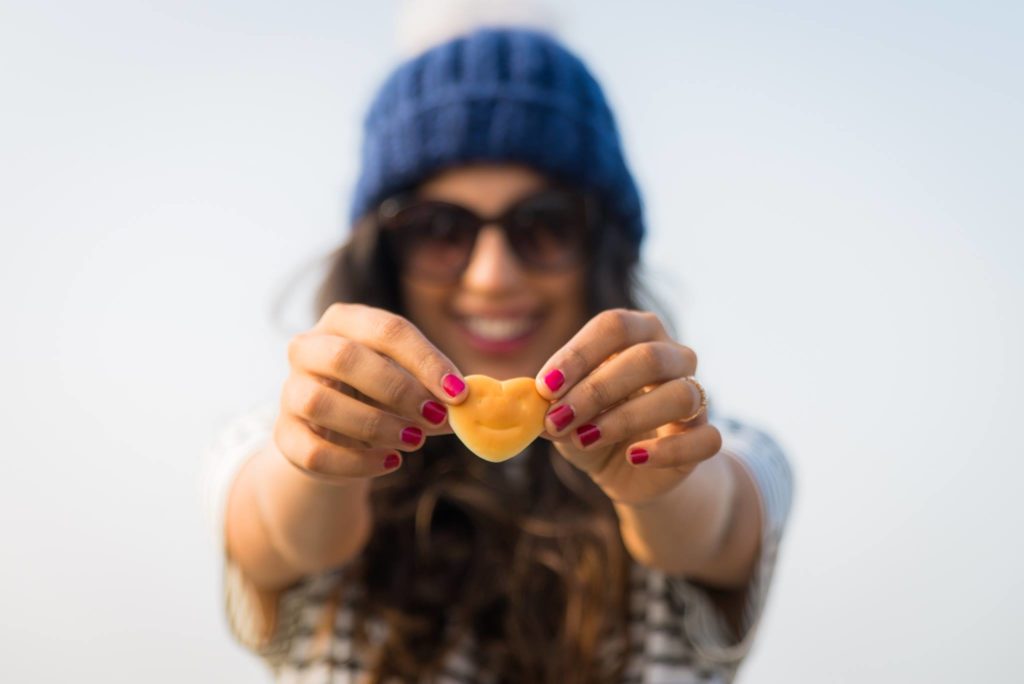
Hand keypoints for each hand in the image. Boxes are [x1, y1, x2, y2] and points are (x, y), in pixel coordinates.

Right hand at [274, 303, 467, 482]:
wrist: (337, 434)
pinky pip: (314, 451)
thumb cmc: (382, 395)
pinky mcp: (284, 435)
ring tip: (415, 442)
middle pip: (345, 358)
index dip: (426, 360)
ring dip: (376, 425)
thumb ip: (437, 388)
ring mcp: (290, 391)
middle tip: (436, 417)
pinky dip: (357, 462)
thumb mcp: (410, 382)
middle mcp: (308, 348)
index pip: (387, 329)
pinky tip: (390, 461)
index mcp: (345, 321)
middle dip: (398, 390)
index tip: (459, 392)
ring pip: (321, 404)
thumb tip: (474, 402)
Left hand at [534, 309, 721, 506]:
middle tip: (559, 418)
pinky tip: (634, 457)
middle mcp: (673, 356)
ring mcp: (695, 396)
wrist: (626, 470)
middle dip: (597, 390)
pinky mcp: (705, 437)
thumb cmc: (592, 426)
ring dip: (626, 418)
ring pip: (679, 395)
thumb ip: (548, 406)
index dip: (579, 354)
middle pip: (647, 358)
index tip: (546, 387)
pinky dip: (668, 450)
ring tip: (586, 438)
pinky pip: (705, 438)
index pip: (614, 325)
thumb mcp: (563, 415)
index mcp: (637, 334)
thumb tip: (527, 404)